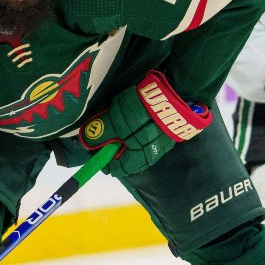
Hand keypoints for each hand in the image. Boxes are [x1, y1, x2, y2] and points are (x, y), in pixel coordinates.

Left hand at [79, 71, 210, 177]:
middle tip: (105, 124)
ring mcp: (160, 145)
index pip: (112, 168)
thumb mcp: (115, 122)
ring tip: (119, 115)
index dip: (99, 156)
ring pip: (134, 144)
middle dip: (111, 142)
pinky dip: (136, 127)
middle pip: (123, 156)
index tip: (91, 141)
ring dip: (123, 133)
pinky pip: (145, 135)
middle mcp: (149, 157)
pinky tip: (135, 113)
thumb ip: (99, 134)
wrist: (178, 96)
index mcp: (136, 160)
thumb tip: (86, 142)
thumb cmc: (144, 113)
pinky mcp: (166, 132)